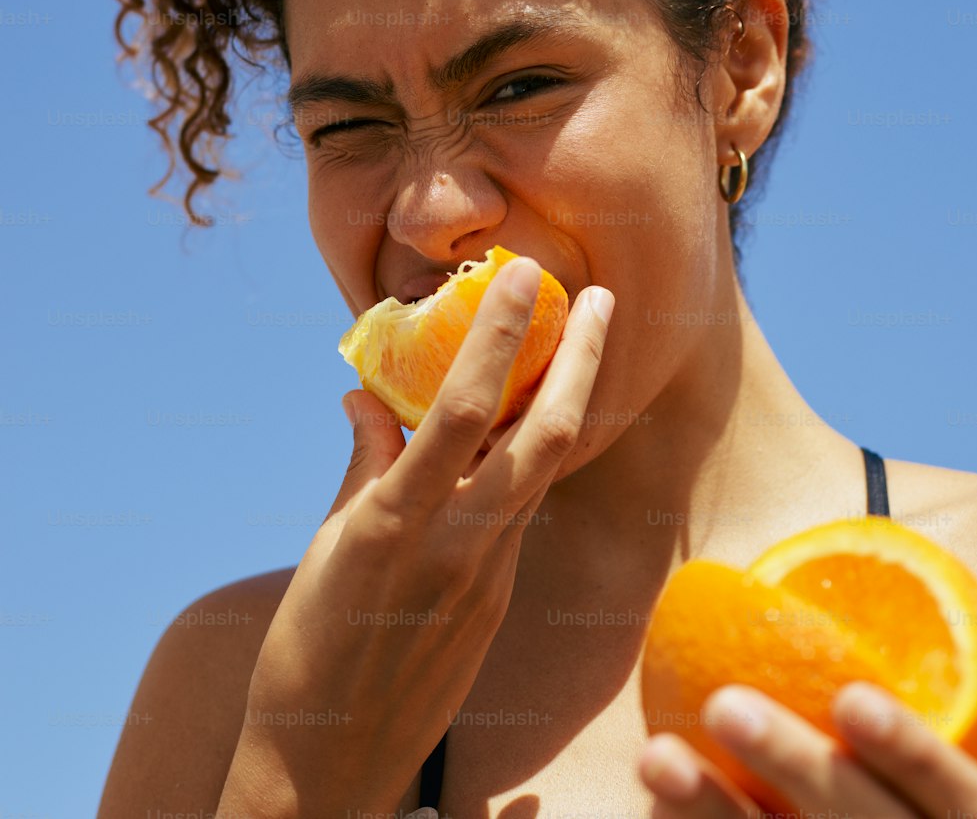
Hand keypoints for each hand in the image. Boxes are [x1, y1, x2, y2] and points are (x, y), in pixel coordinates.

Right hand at [222, 256, 613, 815]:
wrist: (333, 767)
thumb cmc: (308, 651)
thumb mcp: (324, 548)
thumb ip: (360, 465)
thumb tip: (366, 396)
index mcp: (399, 523)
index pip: (463, 410)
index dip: (500, 336)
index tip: (526, 275)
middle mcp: (459, 546)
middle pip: (544, 439)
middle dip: (581, 361)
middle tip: (603, 297)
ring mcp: (488, 579)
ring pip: (544, 473)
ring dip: (569, 402)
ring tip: (581, 345)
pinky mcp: (497, 604)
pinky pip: (521, 514)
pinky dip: (529, 460)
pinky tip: (525, 429)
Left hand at [638, 681, 976, 817]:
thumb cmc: (912, 798)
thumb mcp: (938, 773)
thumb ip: (908, 721)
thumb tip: (846, 605)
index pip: (961, 798)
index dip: (911, 751)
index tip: (851, 697)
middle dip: (794, 767)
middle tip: (723, 704)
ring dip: (714, 813)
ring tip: (656, 756)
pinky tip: (656, 805)